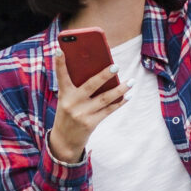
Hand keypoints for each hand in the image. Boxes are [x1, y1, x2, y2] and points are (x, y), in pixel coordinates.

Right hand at [48, 49, 124, 163]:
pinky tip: (127, 96)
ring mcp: (82, 114)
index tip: (59, 50)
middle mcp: (71, 103)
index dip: (59, 63)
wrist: (64, 141)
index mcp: (63, 95)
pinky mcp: (91, 123)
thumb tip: (102, 75)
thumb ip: (78, 88)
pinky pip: (109, 110)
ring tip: (131, 82)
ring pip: (105, 98)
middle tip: (116, 66)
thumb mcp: (66, 101)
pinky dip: (119, 102)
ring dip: (120, 89)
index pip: (61, 76)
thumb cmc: (68, 114)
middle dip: (104, 75)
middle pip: (90, 85)